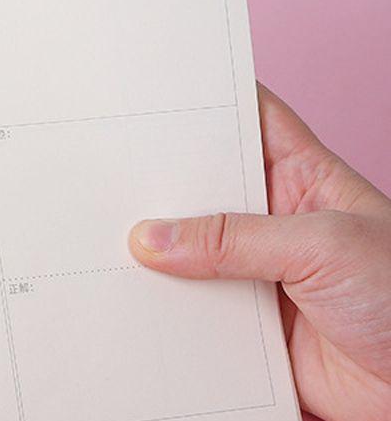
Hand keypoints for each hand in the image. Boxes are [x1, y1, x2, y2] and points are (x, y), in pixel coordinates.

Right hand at [129, 84, 390, 420]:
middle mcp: (274, 220)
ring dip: (154, 251)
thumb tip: (152, 238)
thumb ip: (233, 240)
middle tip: (104, 170)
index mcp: (301, 177)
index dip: (200, 104)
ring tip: (100, 234)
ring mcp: (258, 272)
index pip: (245, 120)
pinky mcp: (249, 325)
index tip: (145, 94)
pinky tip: (129, 298)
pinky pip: (194, 310)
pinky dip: (164, 307)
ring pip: (191, 252)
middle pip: (204, 188)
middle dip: (158, 181)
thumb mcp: (322, 247)